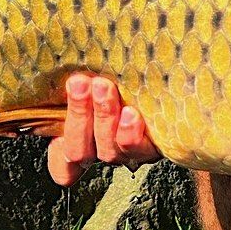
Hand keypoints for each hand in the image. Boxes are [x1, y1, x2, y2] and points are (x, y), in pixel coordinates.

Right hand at [47, 73, 161, 185]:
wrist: (177, 76)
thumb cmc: (122, 76)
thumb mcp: (94, 81)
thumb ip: (75, 82)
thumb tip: (54, 64)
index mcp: (84, 141)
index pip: (62, 165)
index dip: (56, 156)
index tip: (53, 129)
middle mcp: (106, 151)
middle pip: (79, 151)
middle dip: (78, 114)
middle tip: (81, 83)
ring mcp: (131, 152)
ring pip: (109, 151)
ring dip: (103, 118)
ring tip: (104, 88)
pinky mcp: (158, 146)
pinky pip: (142, 151)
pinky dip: (131, 134)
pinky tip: (131, 113)